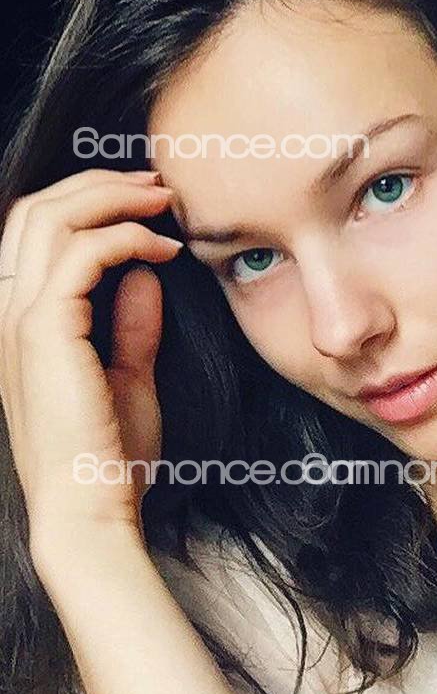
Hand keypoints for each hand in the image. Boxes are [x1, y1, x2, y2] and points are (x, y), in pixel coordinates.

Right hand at [0, 167, 181, 566]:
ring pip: (50, 218)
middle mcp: (7, 312)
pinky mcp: (43, 332)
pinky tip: (164, 250)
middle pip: (36, 210)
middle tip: (157, 184)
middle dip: (98, 184)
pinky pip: (81, 255)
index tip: (147, 204)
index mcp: (19, 322)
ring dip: (111, 198)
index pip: (35, 233)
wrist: (92, 509)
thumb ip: (131, 325)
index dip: (86, 203)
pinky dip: (124, 238)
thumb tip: (144, 276)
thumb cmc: (109, 458)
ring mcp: (18, 320)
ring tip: (163, 200)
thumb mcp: (128, 378)